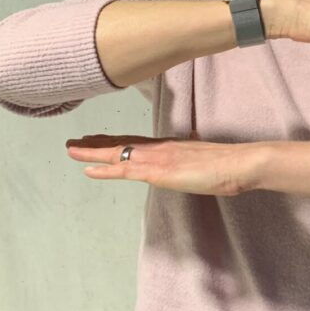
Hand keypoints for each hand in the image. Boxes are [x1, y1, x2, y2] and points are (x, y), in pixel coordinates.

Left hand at [64, 133, 253, 195]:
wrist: (239, 163)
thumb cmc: (229, 164)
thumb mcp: (207, 158)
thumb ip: (196, 155)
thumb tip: (196, 152)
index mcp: (170, 145)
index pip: (136, 141)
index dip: (115, 140)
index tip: (98, 138)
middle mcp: (159, 147)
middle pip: (121, 142)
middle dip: (96, 143)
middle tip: (73, 142)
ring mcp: (157, 158)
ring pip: (117, 153)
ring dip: (91, 152)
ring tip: (70, 150)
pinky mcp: (158, 172)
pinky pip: (124, 170)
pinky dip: (104, 170)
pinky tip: (88, 170)